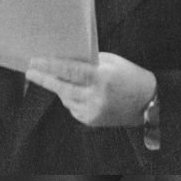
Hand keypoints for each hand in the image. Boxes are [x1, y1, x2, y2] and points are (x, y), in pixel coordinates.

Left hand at [25, 53, 155, 127]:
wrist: (149, 103)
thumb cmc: (130, 76)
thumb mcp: (112, 62)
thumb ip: (89, 61)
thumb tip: (65, 58)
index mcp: (101, 78)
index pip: (69, 71)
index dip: (49, 66)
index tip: (35, 61)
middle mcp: (95, 97)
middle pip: (61, 88)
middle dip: (43, 79)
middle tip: (30, 72)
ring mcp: (93, 111)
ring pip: (65, 99)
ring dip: (60, 88)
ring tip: (59, 79)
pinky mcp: (92, 121)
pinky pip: (73, 108)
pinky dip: (71, 99)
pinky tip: (78, 93)